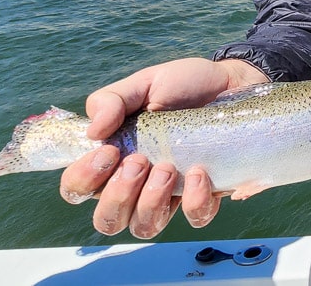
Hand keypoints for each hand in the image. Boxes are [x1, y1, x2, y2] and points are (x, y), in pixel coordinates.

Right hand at [58, 57, 267, 237]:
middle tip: (140, 161)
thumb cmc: (184, 85)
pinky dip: (196, 201)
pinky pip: (196, 218)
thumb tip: (94, 131)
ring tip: (168, 168)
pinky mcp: (206, 195)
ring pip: (146, 228)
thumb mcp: (144, 83)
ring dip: (152, 202)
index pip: (78, 189)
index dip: (84, 179)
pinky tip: (200, 173)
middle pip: (107, 221)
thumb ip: (111, 100)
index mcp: (114, 158)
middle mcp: (137, 184)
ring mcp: (171, 194)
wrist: (232, 82)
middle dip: (118, 196)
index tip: (109, 150)